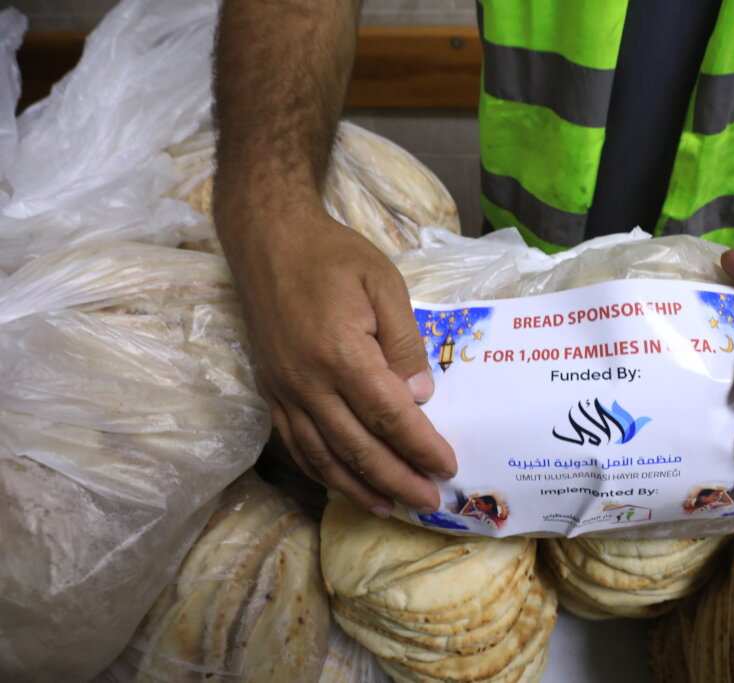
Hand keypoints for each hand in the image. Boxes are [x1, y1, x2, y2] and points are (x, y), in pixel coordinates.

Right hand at [221, 204, 455, 515]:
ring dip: (359, 488)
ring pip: (323, 456)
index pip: (389, 415)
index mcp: (341, 353)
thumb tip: (420, 398)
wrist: (269, 241)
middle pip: (357, 448)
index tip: (447, 466)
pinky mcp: (269, 392)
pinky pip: (295, 445)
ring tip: (391, 507)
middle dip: (397, 480)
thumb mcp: (384, 285)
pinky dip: (321, 472)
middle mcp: (307, 382)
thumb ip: (405, 344)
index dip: (419, 447)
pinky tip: (343, 483)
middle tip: (429, 502)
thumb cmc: (333, 257)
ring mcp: (283, 391)